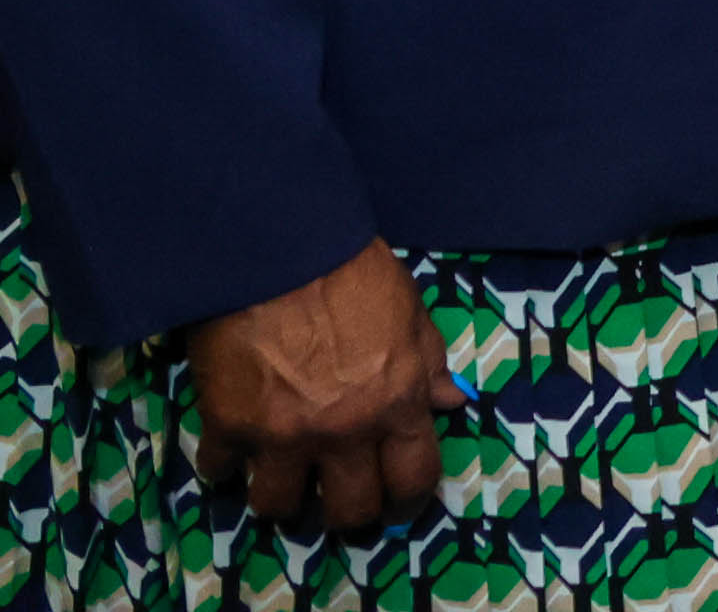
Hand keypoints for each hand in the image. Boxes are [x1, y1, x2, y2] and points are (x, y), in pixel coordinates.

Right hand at [186, 243, 457, 530]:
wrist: (279, 251)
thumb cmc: (353, 273)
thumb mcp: (411, 313)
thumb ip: (429, 363)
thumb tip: (449, 403)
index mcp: (397, 403)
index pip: (413, 479)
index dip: (407, 500)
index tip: (397, 503)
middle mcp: (344, 431)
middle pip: (348, 511)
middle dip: (347, 514)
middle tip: (336, 501)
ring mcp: (282, 435)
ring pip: (277, 506)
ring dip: (281, 498)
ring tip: (281, 481)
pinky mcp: (228, 426)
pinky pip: (220, 472)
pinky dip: (224, 466)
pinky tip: (231, 452)